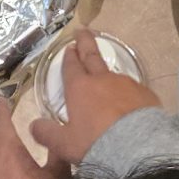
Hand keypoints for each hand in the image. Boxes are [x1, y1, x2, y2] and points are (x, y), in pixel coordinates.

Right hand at [26, 31, 161, 168]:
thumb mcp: (64, 144)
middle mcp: (102, 80)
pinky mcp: (145, 94)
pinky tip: (128, 104)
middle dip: (86, 43)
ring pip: (113, 75)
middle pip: (92, 56)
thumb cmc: (95, 144)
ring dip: (107, 75)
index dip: (69, 57)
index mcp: (80, 88)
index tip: (69, 47)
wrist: (137, 147)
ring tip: (106, 83)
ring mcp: (126, 84)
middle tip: (83, 31)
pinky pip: (133, 90)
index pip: (72, 66)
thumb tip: (33, 126)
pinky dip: (127, 93)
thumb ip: (47, 134)